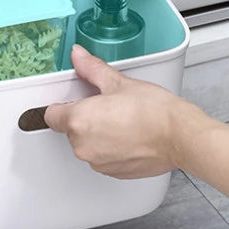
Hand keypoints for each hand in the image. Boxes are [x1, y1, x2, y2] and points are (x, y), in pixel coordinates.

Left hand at [44, 45, 198, 178]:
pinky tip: (127, 134)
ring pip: (87, 144)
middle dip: (84, 117)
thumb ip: (91, 68)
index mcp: (78, 121)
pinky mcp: (113, 173)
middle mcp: (84, 146)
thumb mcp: (117, 81)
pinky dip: (110, 148)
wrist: (178, 135)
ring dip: (97, 133)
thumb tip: (78, 56)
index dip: (62, 104)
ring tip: (120, 119)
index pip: (51, 115)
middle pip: (70, 129)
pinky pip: (102, 157)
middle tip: (105, 104)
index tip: (73, 99)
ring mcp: (98, 162)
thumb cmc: (151, 110)